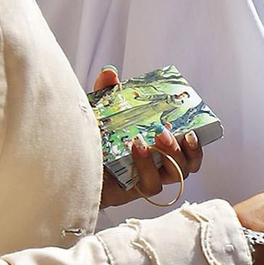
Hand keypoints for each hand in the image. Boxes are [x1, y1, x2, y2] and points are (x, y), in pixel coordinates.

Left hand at [93, 69, 203, 208]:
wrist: (68, 167)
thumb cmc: (88, 143)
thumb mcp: (99, 114)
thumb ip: (106, 95)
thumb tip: (110, 73)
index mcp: (156, 149)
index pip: (186, 150)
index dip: (195, 144)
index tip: (192, 129)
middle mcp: (156, 167)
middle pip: (187, 165)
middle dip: (185, 149)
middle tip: (166, 131)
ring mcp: (146, 180)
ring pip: (175, 175)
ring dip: (170, 156)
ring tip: (152, 139)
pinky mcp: (133, 191)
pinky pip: (152, 185)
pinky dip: (147, 166)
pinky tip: (135, 148)